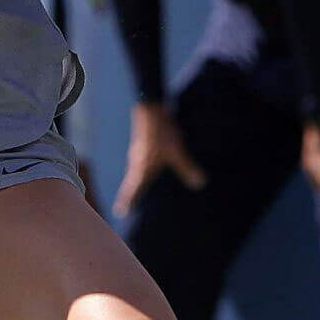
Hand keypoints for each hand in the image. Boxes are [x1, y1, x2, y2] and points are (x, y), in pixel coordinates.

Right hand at [114, 102, 206, 216]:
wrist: (150, 106)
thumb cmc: (160, 131)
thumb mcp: (177, 151)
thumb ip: (187, 167)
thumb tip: (199, 184)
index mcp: (142, 169)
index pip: (131, 190)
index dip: (126, 202)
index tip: (120, 213)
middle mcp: (136, 163)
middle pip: (130, 184)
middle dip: (129, 196)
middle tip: (125, 207)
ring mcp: (138, 154)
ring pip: (134, 173)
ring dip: (135, 183)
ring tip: (137, 192)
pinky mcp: (142, 145)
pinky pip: (139, 164)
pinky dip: (142, 172)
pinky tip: (150, 170)